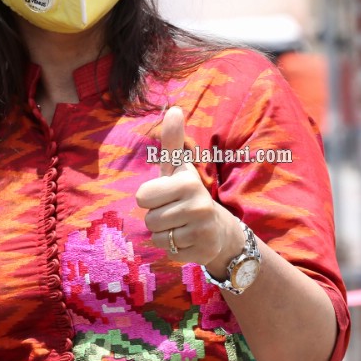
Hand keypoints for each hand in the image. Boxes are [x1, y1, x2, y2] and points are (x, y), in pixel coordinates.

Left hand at [135, 106, 243, 272]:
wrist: (218, 229)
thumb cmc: (187, 194)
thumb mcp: (177, 168)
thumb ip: (173, 141)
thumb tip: (174, 108)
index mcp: (186, 182)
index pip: (142, 196)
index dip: (150, 198)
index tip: (167, 195)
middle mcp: (198, 205)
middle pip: (148, 219)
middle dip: (156, 218)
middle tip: (174, 213)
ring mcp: (201, 230)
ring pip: (157, 238)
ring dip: (163, 235)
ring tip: (180, 226)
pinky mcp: (201, 251)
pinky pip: (168, 253)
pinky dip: (173, 249)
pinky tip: (188, 240)